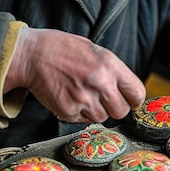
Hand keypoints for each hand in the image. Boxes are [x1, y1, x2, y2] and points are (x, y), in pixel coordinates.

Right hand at [4, 27, 145, 122]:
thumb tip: (126, 90)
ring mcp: (83, 99)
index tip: (129, 100)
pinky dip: (77, 113)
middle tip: (103, 99)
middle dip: (114, 107)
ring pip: (101, 118)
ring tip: (82, 94)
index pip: (137, 93)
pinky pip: (82, 121)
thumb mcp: (95, 51)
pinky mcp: (68, 110)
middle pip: (121, 111)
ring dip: (95, 110)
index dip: (134, 99)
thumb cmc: (63, 50)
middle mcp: (100, 83)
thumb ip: (113, 71)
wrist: (32, 55)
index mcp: (110, 65)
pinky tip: (70, 97)